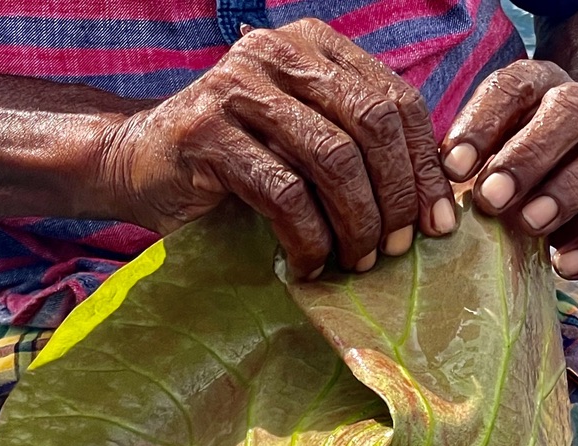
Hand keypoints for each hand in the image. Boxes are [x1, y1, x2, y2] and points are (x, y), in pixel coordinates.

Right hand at [103, 18, 455, 277]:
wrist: (137, 164)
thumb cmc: (232, 165)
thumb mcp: (301, 143)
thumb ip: (355, 148)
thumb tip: (432, 200)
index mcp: (313, 48)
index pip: (396, 99)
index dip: (426, 164)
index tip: (440, 222)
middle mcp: (279, 54)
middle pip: (372, 123)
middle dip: (398, 196)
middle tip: (400, 248)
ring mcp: (239, 88)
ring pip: (332, 158)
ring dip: (357, 222)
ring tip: (359, 261)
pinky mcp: (208, 133)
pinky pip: (283, 193)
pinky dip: (307, 239)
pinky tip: (308, 265)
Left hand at [439, 59, 577, 278]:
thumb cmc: (519, 159)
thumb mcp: (489, 149)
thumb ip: (464, 166)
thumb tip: (428, 204)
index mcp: (541, 88)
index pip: (514, 88)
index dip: (482, 124)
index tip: (453, 168)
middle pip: (572, 111)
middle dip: (529, 156)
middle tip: (492, 197)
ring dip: (569, 191)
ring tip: (530, 225)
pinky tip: (566, 265)